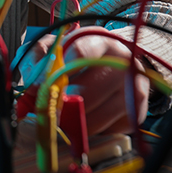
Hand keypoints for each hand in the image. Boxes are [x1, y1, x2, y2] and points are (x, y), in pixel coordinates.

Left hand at [19, 26, 149, 134]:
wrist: (117, 61)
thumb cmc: (78, 54)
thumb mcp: (54, 46)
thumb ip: (38, 60)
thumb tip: (34, 86)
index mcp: (100, 41)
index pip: (79, 54)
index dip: (55, 74)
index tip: (40, 88)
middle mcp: (123, 63)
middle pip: (86, 93)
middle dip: (62, 105)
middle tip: (50, 108)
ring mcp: (134, 88)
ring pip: (94, 118)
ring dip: (74, 122)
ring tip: (66, 113)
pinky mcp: (137, 112)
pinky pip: (106, 131)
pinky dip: (91, 129)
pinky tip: (88, 115)